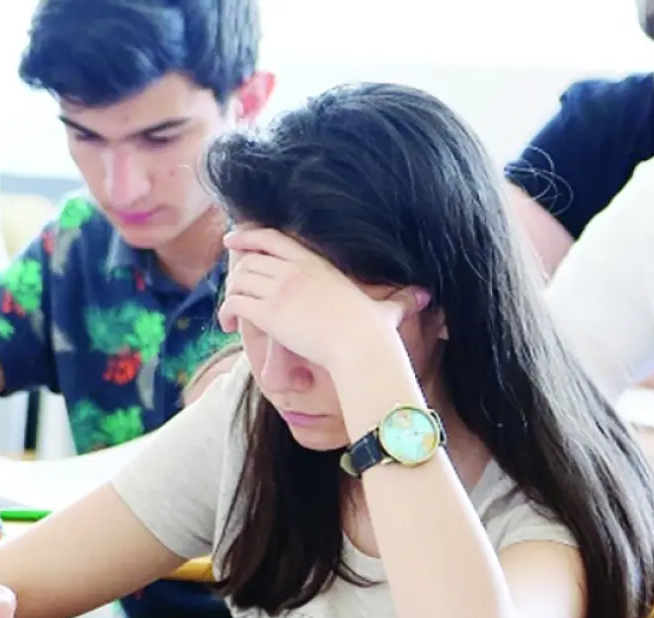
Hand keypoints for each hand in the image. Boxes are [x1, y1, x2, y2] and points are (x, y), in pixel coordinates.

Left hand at [219, 228, 428, 369]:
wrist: (360, 347)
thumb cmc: (374, 330)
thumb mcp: (386, 307)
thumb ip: (400, 299)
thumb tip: (426, 296)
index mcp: (315, 262)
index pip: (272, 237)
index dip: (248, 235)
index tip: (234, 240)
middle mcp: (293, 270)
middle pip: (249, 259)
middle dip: (236, 272)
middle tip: (233, 287)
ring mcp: (279, 289)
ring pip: (238, 280)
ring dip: (230, 295)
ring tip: (231, 314)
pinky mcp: (269, 313)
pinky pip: (235, 303)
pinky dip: (227, 312)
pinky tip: (229, 325)